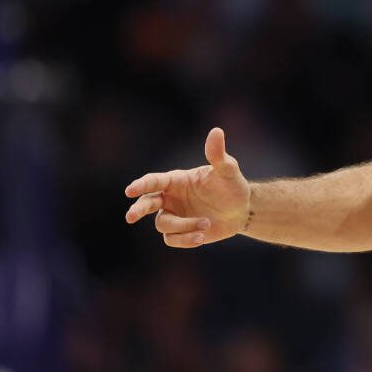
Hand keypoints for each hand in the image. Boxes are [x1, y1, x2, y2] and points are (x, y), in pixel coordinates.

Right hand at [124, 127, 250, 246]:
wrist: (242, 210)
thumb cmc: (232, 186)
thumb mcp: (228, 171)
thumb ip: (218, 155)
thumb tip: (216, 131)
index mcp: (176, 181)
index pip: (154, 181)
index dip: (141, 185)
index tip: (130, 190)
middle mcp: (170, 198)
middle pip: (146, 203)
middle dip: (137, 209)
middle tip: (131, 216)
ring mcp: (174, 216)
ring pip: (164, 224)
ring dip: (184, 226)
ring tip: (207, 223)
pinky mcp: (181, 232)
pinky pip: (173, 239)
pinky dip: (185, 240)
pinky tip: (201, 237)